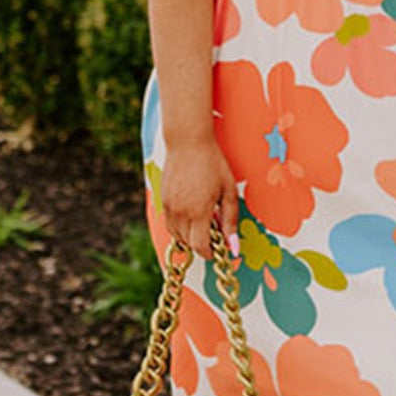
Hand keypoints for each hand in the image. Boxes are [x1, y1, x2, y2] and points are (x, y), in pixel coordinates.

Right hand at [160, 137, 238, 261]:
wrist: (187, 142)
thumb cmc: (212, 164)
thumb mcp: (228, 192)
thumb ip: (230, 221)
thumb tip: (233, 247)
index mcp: (199, 211)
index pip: (200, 246)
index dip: (210, 253)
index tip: (218, 250)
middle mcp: (180, 212)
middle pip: (188, 243)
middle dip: (202, 244)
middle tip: (215, 234)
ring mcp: (169, 206)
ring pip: (177, 235)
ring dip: (190, 236)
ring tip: (204, 222)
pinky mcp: (162, 200)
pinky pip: (170, 224)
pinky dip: (180, 227)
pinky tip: (192, 215)